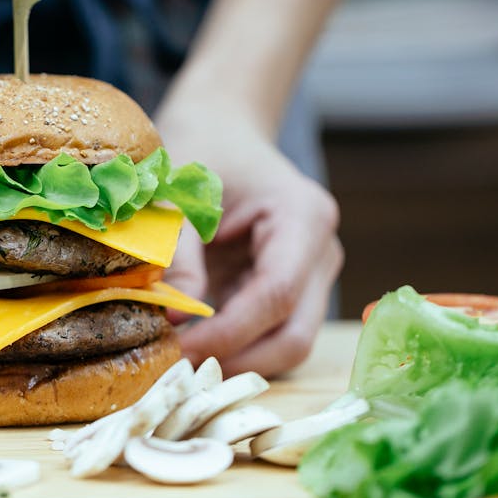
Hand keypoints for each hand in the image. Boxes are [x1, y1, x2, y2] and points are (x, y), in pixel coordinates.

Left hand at [158, 115, 342, 376]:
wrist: (221, 130)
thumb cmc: (202, 148)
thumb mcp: (180, 190)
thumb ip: (180, 250)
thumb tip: (176, 314)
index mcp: (304, 217)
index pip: (277, 294)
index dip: (229, 331)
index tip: (178, 347)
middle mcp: (320, 253)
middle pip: (296, 335)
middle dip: (238, 359)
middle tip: (178, 367)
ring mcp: (312, 276)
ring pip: (288, 345)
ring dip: (236, 360)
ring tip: (180, 359)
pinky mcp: (292, 292)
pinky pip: (270, 336)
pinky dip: (235, 349)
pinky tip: (192, 345)